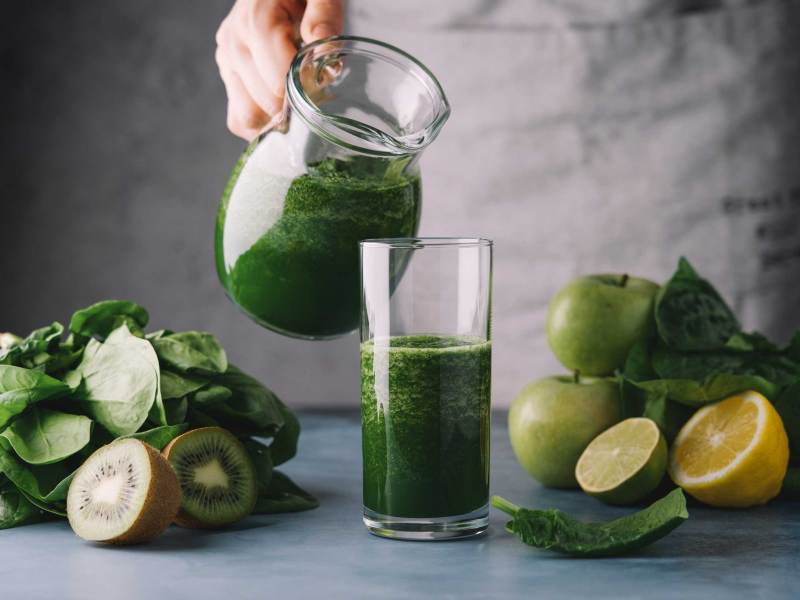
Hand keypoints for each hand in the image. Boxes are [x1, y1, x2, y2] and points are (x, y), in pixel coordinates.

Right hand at [215, 0, 344, 139]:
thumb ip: (324, 14)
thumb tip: (325, 48)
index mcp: (256, 19)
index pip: (278, 78)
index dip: (305, 90)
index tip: (324, 84)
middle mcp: (234, 42)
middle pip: (265, 102)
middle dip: (295, 107)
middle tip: (317, 96)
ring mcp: (227, 61)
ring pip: (248, 116)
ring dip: (277, 120)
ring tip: (300, 107)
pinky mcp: (228, 76)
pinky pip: (239, 119)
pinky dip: (262, 124)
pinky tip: (282, 113)